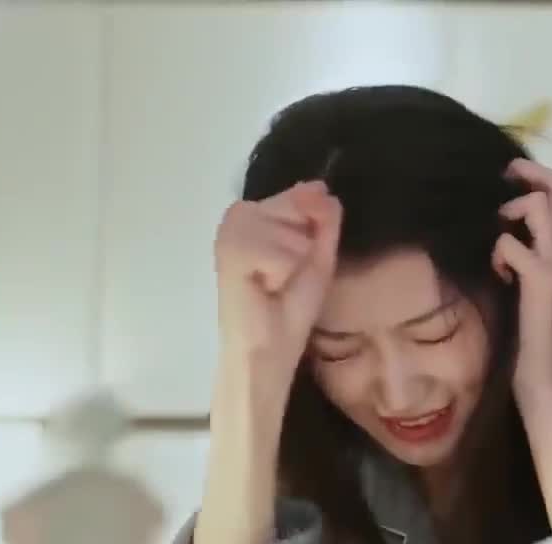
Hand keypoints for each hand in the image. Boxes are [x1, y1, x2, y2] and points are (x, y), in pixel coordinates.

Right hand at [214, 181, 341, 385]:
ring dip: (292, 263)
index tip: (295, 261)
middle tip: (282, 276)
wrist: (269, 348)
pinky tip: (264, 289)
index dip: (311, 230)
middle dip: (302, 246)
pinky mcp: (229, 251)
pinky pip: (279, 252)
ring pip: (289, 231)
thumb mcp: (318, 254)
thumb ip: (322, 217)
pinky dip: (281, 275)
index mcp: (258, 213)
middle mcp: (239, 214)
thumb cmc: (291, 306)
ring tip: (272, 284)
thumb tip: (319, 186)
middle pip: (296, 206)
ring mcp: (231, 231)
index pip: (303, 195)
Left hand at [492, 158, 551, 397]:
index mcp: (547, 248)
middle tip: (504, 182)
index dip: (532, 173)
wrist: (536, 376)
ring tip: (499, 236)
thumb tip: (484, 227)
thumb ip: (506, 254)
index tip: (505, 177)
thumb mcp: (509, 281)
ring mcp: (550, 266)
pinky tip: (497, 276)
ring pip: (540, 207)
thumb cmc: (518, 333)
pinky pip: (512, 247)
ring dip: (512, 211)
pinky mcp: (541, 285)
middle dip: (527, 173)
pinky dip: (499, 253)